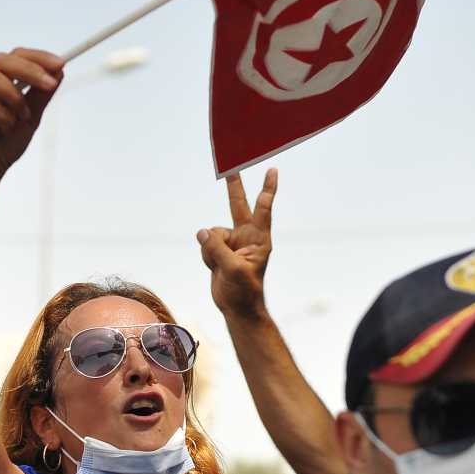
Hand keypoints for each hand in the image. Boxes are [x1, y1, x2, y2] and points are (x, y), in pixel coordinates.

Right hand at [0, 49, 63, 192]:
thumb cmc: (3, 146)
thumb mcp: (30, 117)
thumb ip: (41, 95)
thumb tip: (59, 72)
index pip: (13, 56)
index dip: (37, 57)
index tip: (61, 64)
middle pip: (1, 61)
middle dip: (30, 70)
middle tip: (51, 84)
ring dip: (16, 98)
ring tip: (23, 118)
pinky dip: (6, 118)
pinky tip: (6, 131)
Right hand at [197, 169, 277, 317]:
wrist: (237, 307)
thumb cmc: (244, 290)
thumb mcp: (233, 269)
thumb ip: (217, 248)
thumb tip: (202, 232)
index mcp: (258, 239)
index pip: (263, 209)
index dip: (267, 189)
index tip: (272, 170)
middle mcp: (246, 236)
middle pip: (238, 205)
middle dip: (234, 186)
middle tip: (231, 165)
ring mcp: (232, 242)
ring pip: (212, 233)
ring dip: (211, 249)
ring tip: (221, 267)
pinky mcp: (219, 250)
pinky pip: (205, 244)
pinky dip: (206, 256)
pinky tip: (215, 268)